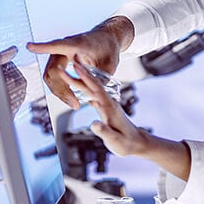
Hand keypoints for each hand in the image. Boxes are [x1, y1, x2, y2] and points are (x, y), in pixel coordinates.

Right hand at [27, 16, 132, 108]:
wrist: (107, 39)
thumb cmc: (110, 48)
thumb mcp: (111, 64)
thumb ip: (101, 78)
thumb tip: (92, 96)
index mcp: (79, 43)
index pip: (58, 45)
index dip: (43, 47)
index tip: (29, 47)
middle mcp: (66, 46)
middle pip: (54, 69)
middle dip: (61, 89)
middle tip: (75, 104)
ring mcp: (61, 52)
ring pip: (51, 74)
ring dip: (59, 91)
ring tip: (73, 104)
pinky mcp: (60, 59)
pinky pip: (53, 75)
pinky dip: (59, 88)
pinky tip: (69, 97)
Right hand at [60, 54, 192, 179]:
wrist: (136, 143)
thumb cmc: (126, 143)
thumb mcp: (114, 140)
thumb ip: (104, 132)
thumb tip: (93, 124)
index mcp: (109, 106)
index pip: (95, 87)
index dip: (85, 76)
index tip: (75, 65)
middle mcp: (107, 102)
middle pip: (91, 84)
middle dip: (79, 72)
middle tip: (67, 60)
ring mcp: (106, 104)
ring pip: (90, 88)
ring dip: (80, 78)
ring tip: (69, 68)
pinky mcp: (104, 108)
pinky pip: (91, 95)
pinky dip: (83, 88)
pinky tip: (78, 85)